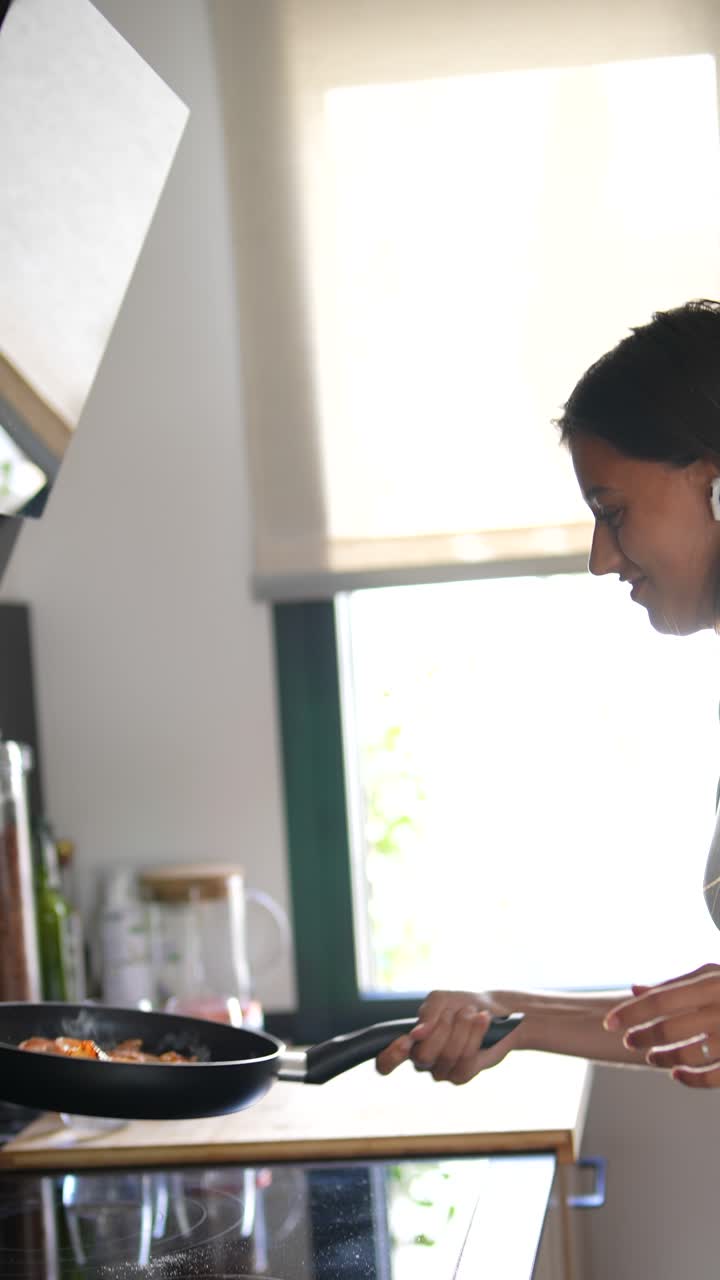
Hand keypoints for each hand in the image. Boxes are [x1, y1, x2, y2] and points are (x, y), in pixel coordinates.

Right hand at [376, 989, 519, 1084]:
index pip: (386, 1062)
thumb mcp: (440, 999)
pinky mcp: (461, 1076)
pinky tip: (482, 1020)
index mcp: (409, 1042)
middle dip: (442, 1028)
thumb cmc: (458, 1005)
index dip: (390, 1057)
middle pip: (422, 1056)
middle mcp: (421, 1061)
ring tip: (470, 1012)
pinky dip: (475, 1034)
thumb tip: (416, 1034)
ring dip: (462, 1028)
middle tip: (455, 1012)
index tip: (404, 1042)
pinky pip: (466, 1060)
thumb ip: (427, 1013)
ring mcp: (441, 1071)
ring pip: (447, 1055)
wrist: (490, 1009)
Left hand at [604, 964, 719, 1087]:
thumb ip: (675, 984)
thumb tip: (635, 989)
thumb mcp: (711, 976)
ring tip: (651, 1057)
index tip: (608, 1022)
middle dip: (643, 1036)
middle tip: (629, 1041)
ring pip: (690, 1054)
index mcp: (712, 983)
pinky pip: (713, 1077)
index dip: (631, 1013)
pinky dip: (690, 1078)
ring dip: (664, 1057)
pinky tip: (676, 1073)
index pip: (660, 1000)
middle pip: (671, 1028)